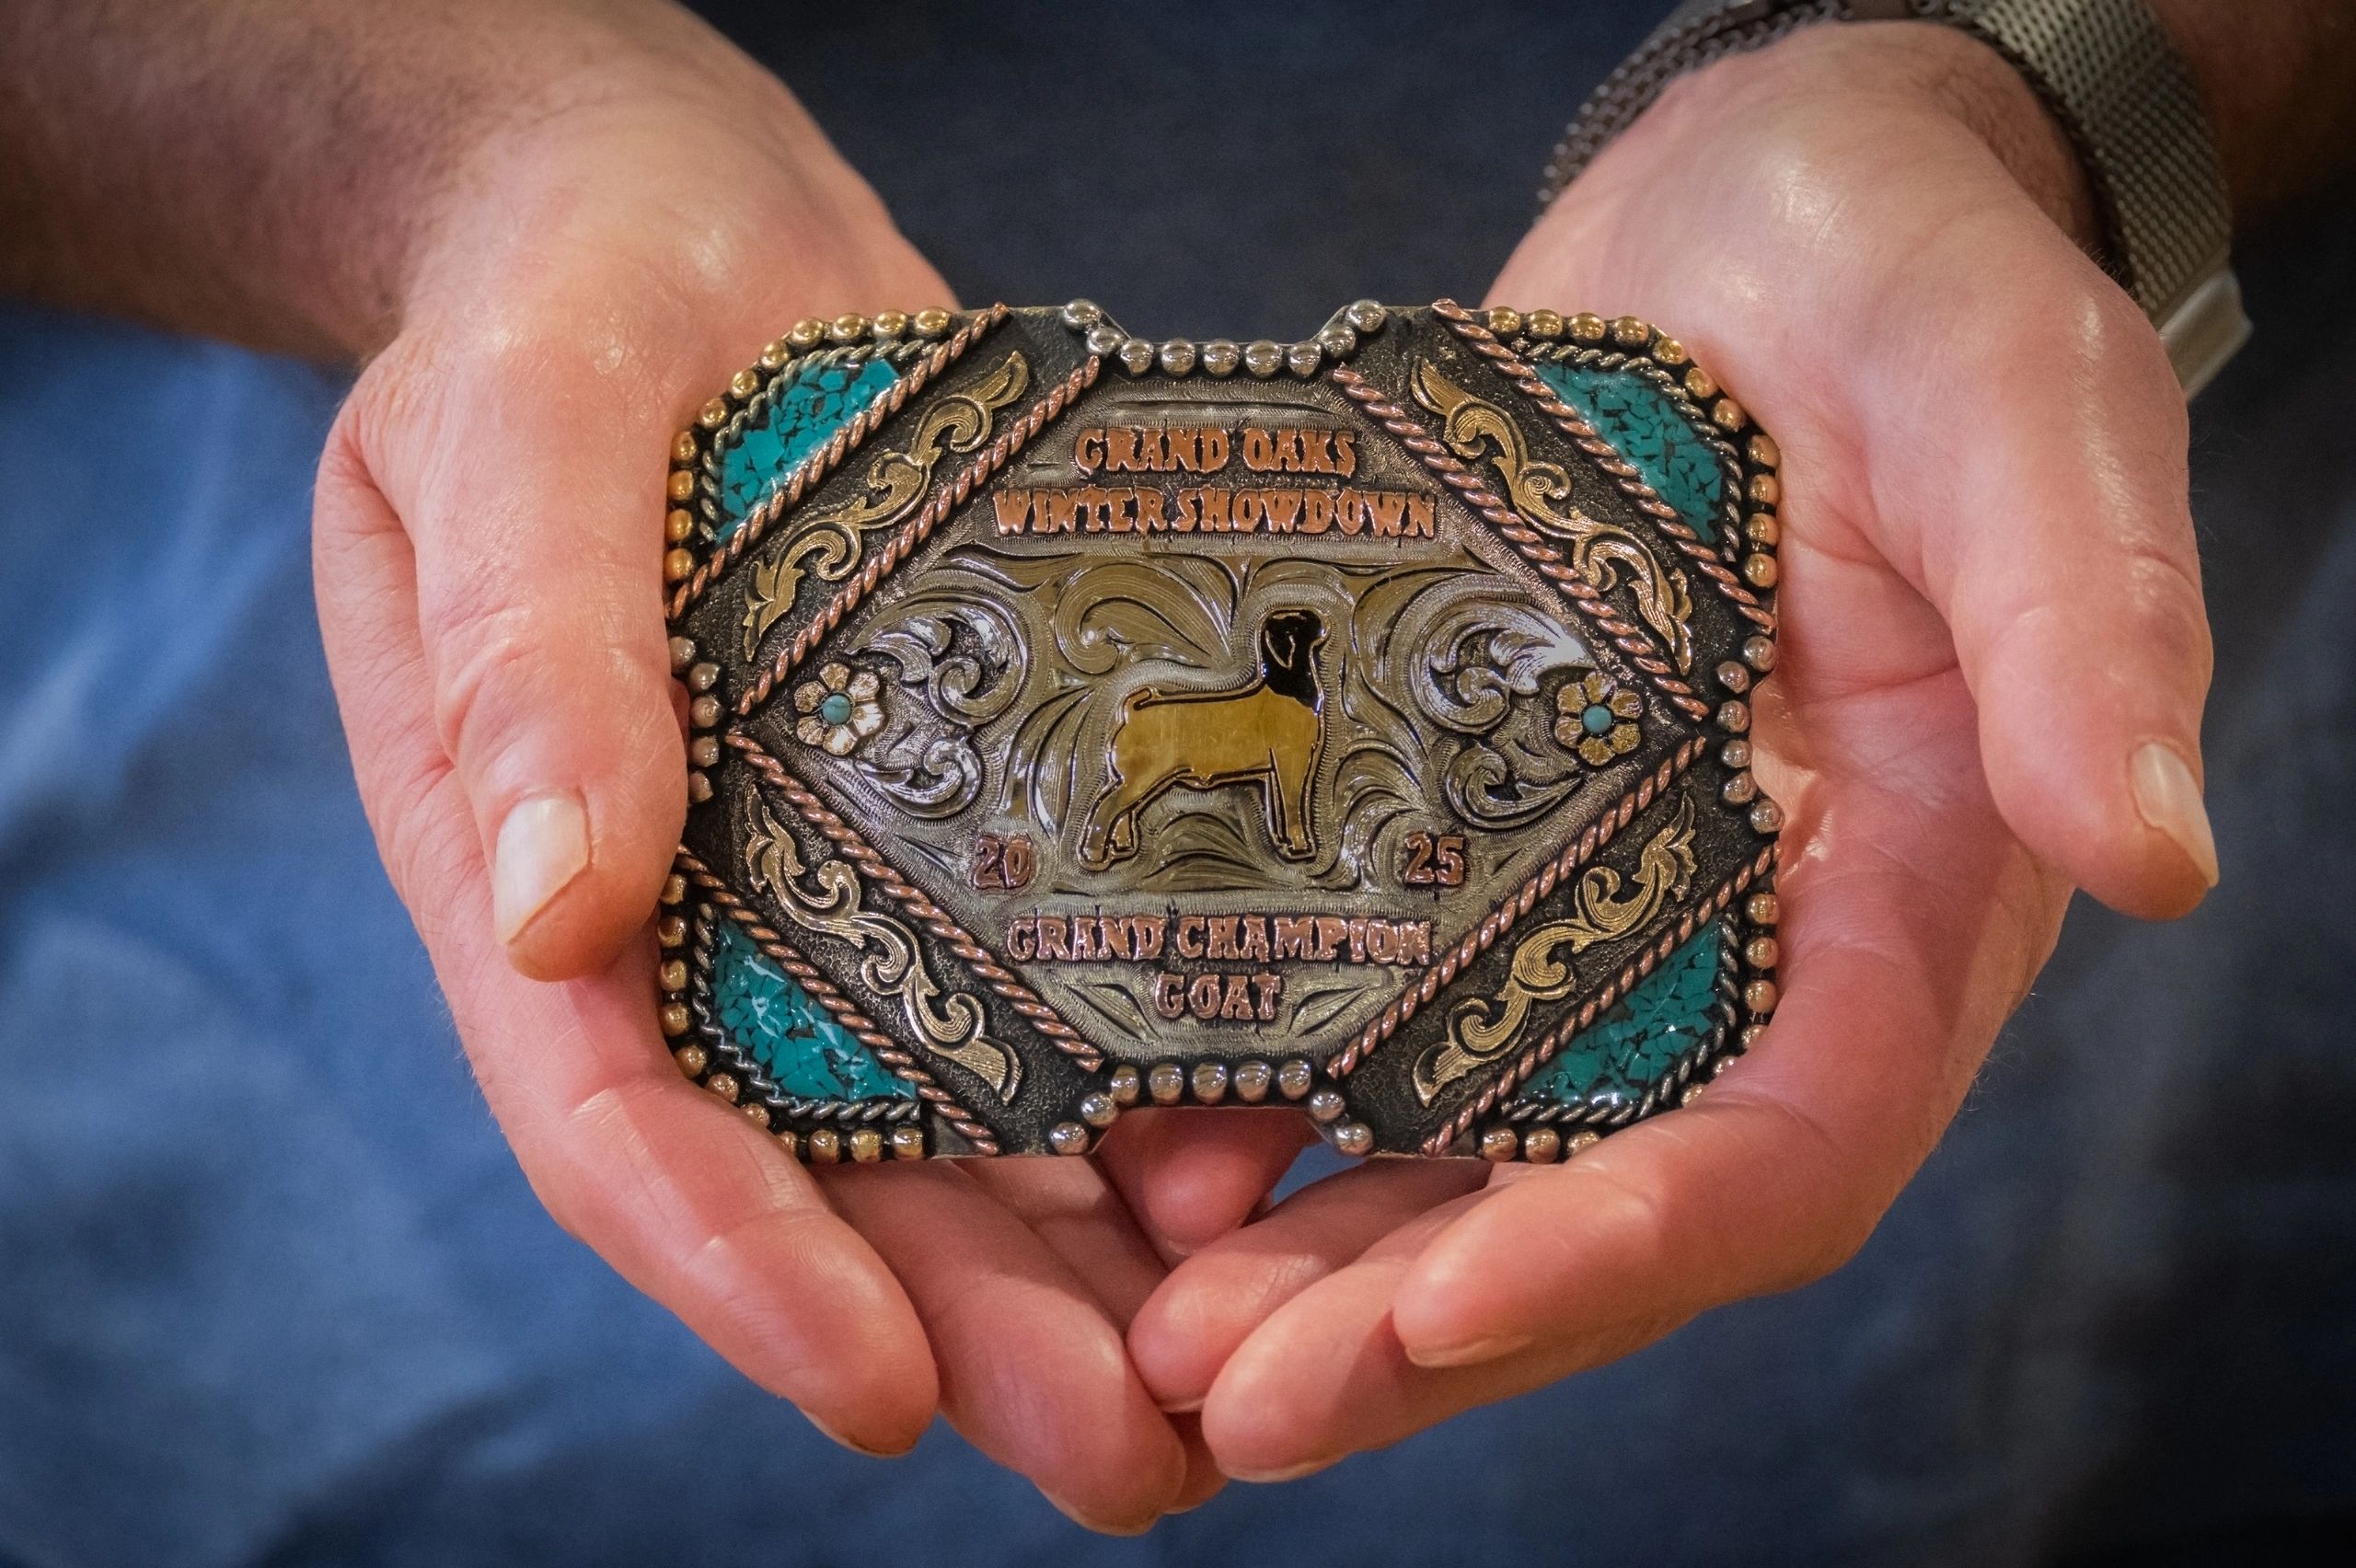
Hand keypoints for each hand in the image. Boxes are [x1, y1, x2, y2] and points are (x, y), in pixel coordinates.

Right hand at [308, 20, 1287, 1529]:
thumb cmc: (566, 289)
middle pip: (816, 1164)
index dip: (734, 1260)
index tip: (875, 1387)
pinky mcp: (949, 808)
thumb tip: (545, 910)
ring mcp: (821, 869)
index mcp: (517, 850)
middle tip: (1135, 1453)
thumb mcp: (512, 416)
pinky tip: (1267, 1158)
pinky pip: (1042, 981)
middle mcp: (683, 905)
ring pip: (949, 1113)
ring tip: (1237, 1376)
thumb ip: (523, 642)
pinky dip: (1141, 1084)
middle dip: (967, 1326)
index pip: (614, 1107)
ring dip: (1079, 1263)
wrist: (684, 218)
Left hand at [1127, 20, 2217, 1477]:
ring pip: (1459, 1153)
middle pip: (1591, 1205)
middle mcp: (1747, 950)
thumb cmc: (1913, 287)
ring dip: (1313, 1271)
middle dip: (1418, 1325)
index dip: (1626, 1246)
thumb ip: (2080, 617)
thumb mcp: (2015, 405)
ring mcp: (1594, 910)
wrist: (1750, 211)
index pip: (1785, 1145)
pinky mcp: (1468, 843)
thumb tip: (2147, 850)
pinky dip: (1258, 1107)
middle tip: (1220, 1405)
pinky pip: (1363, 1018)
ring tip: (1154, 1340)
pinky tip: (1125, 1144)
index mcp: (1906, 900)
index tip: (1439, 1306)